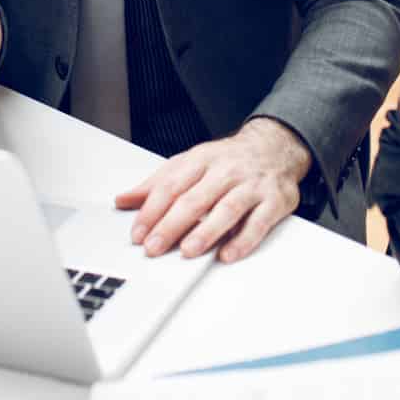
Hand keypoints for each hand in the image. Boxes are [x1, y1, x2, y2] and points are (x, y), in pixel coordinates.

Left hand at [114, 119, 310, 263]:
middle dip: (172, 225)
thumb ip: (157, 183)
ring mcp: (251, 185)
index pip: (171, 185)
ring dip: (205, 232)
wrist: (276, 146)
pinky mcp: (274, 201)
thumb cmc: (228, 160)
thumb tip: (123, 200)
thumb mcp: (190, 162)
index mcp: (202, 159)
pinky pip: (258, 223)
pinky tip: (227, 254)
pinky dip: (243, 241)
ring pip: (226, 209)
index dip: (152, 210)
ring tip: (188, 250)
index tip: (138, 233)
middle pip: (195, 198)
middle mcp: (226, 171)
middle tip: (154, 247)